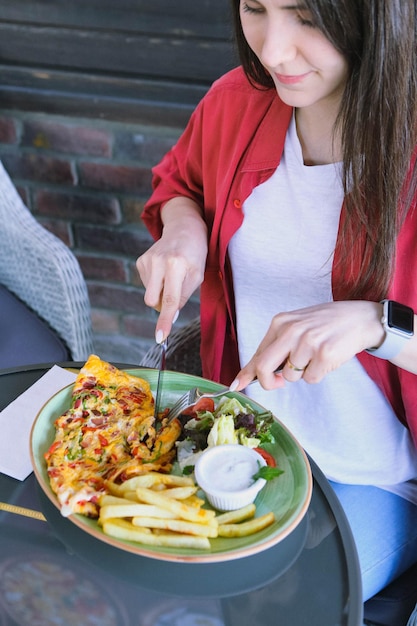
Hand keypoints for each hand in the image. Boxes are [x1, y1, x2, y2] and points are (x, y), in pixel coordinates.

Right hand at [136, 197, 207, 340]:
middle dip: (162, 304)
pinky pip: (146, 284)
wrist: (185, 228)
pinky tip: (164, 270)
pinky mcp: (141, 260)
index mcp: (177, 265)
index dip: (165, 320)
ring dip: (161, 291)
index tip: (160, 337)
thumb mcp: (197, 275)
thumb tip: (169, 316)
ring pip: (149, 294)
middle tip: (175, 291)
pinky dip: (156, 283)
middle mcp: (159, 262)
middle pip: (152, 300)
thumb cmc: (195, 254)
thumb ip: (183, 296)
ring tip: (172, 275)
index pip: (170, 299)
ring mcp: (147, 260)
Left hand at [231, 300, 383, 390]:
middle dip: (269, 382)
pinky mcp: (324, 354)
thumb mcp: (297, 326)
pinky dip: (318, 374)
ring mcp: (308, 342)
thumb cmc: (326, 324)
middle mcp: (291, 331)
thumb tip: (256, 373)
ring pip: (291, 377)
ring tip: (316, 356)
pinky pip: (311, 379)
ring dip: (303, 373)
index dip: (246, 373)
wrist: (359, 318)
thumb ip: (278, 346)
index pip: (258, 353)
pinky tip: (327, 358)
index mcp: (281, 322)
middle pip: (265, 368)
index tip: (235, 385)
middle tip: (279, 382)